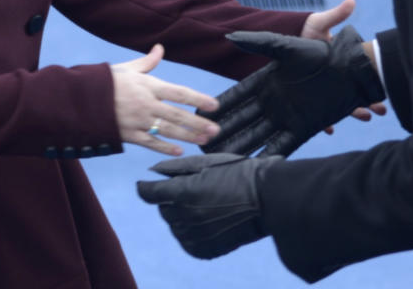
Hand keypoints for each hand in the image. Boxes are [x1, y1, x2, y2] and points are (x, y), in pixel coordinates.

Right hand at [111, 44, 220, 155]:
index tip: (214, 105)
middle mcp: (146, 104)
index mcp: (148, 86)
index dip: (198, 99)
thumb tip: (160, 48)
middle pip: (178, 115)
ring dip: (189, 136)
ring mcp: (138, 121)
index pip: (179, 93)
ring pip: (168, 131)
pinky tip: (180, 151)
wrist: (79, 100)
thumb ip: (147, 62)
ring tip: (205, 140)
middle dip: (198, 123)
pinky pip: (151, 143)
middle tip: (216, 130)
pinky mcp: (129, 135)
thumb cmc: (105, 82)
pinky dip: (166, 147)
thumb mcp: (127, 69)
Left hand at [137, 152, 282, 258]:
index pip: (149, 193)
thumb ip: (176, 168)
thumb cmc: (238, 174)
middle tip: (190, 190)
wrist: (268, 199)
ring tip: (202, 204)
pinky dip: (190, 232)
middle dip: (169, 199)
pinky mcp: (205, 249)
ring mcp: (195, 235)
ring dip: (180, 215)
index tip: (144, 185)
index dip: (145, 187)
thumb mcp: (206, 163)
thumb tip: (153, 171)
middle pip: (163, 209)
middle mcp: (185, 216)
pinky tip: (205, 220)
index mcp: (183, 192)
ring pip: (174, 225)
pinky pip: (187, 241)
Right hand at [199, 27, 385, 156]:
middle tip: (202, 144)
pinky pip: (281, 145)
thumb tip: (229, 36)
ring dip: (240, 146)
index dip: (220, 107)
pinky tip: (253, 166)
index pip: (237, 97)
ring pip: (257, 135)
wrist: (350, 70)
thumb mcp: (287, 47)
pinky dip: (268, 155)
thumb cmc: (320, 54)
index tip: (200, 116)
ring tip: (220, 159)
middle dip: (224, 132)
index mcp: (267, 82)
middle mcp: (273, 102)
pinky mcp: (303, 129)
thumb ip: (259, 43)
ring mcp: (287, 117)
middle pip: (243, 120)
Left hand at [300, 0, 386, 122]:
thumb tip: (351, 0)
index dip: (372, 83)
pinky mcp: (307, 100)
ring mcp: (321, 90)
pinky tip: (330, 129)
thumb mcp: (320, 23)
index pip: (360, 76)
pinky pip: (317, 115)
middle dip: (370, 102)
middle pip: (355, 93)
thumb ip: (336, 15)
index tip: (383, 89)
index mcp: (340, 64)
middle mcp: (334, 79)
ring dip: (354, 112)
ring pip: (340, 106)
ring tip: (365, 116)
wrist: (283, 39)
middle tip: (381, 109)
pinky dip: (324, 123)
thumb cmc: (304, 30)